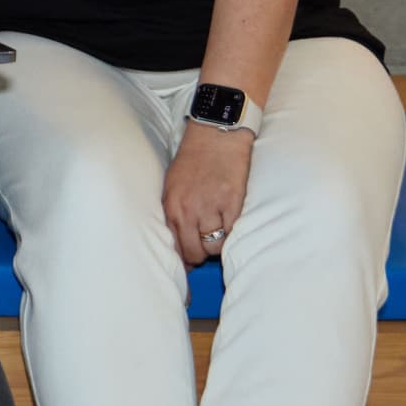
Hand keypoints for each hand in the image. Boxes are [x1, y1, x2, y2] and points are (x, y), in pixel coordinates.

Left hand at [162, 121, 253, 265]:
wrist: (215, 136)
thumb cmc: (193, 161)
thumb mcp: (172, 187)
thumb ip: (175, 214)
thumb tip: (180, 243)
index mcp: (170, 206)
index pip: (175, 247)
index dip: (183, 261)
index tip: (188, 269)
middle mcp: (188, 210)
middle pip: (195, 252)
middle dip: (201, 254)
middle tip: (207, 246)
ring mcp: (210, 207)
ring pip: (215, 246)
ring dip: (219, 244)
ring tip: (220, 229)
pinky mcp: (233, 203)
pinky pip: (233, 233)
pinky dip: (234, 232)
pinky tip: (231, 222)